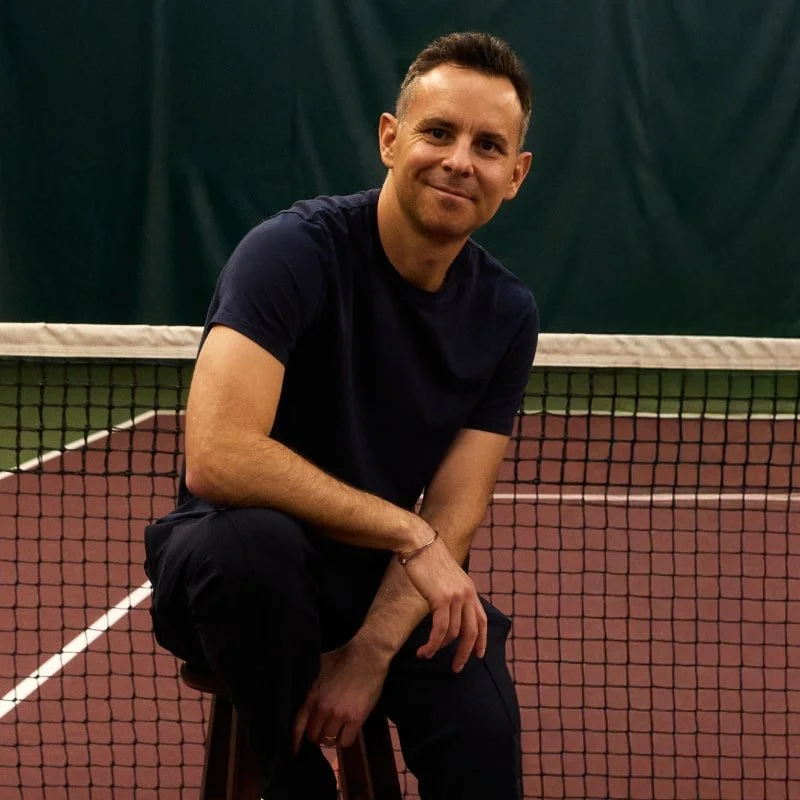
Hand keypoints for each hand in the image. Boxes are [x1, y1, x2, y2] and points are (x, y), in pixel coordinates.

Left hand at [292, 636, 388, 751]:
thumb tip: (309, 700)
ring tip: (338, 730)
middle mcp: (322, 709)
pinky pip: (346, 741)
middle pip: (314, 736)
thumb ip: (313, 688)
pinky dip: (345, 739)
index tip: (295, 751)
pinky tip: (348, 730)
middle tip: (325, 730)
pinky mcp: (355, 719)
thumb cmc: (343, 657)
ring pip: (329, 741)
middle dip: (318, 735)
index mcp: (312, 696)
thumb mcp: (320, 670)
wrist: (367, 655)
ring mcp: (339, 715)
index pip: (298, 726)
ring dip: (332, 738)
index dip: (295, 741)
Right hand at [400, 530, 487, 671]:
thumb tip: (448, 615)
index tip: (479, 655)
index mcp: (470, 589)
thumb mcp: (447, 578)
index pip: (482, 620)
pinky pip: (439, 629)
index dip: (482, 640)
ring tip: (426, 655)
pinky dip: (432, 644)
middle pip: (471, 632)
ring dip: (439, 649)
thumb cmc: (428, 559)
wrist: (418, 544)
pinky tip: (424, 650)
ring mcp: (455, 596)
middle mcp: (467, 594)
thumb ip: (452, 594)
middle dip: (465, 653)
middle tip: (456, 668)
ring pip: (453, 633)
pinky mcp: (441, 599)